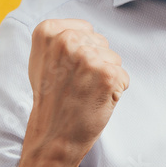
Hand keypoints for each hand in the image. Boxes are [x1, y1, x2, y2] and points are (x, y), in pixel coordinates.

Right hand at [23, 19, 129, 166]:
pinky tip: (95, 101)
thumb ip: (59, 37)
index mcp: (48, 31)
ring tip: (83, 93)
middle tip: (74, 85)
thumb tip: (85, 29)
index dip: (82, 52)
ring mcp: (88, 57)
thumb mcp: (42, 60)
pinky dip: (115, 91)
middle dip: (94, 63)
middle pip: (101, 42)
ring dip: (105, 77)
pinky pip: (124, 76)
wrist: (52, 137)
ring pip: (114, 58)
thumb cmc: (50, 100)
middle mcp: (67, 40)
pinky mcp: (107, 74)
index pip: (86, 29)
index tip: (64, 71)